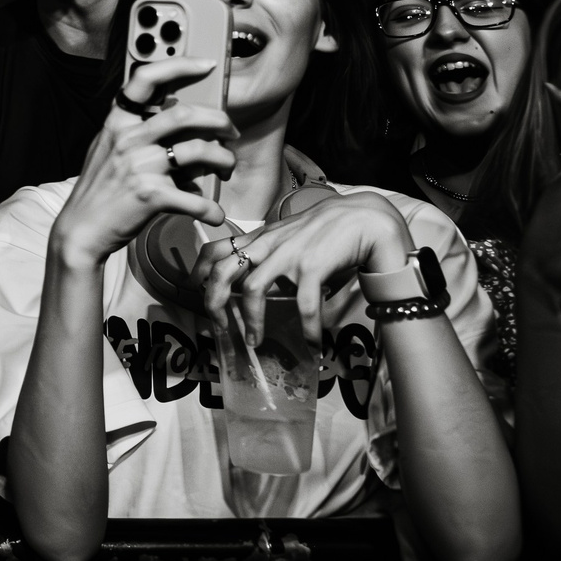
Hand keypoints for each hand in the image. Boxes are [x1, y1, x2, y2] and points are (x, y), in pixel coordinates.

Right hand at [49, 57, 235, 269]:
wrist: (82, 228)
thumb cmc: (102, 188)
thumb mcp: (111, 149)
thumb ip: (140, 133)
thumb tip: (187, 128)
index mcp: (118, 122)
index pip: (145, 78)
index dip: (179, 65)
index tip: (207, 63)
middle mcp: (128, 138)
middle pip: (185, 114)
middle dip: (220, 121)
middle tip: (231, 131)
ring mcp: (139, 166)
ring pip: (200, 151)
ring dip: (225, 160)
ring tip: (227, 168)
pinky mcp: (151, 196)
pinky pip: (197, 199)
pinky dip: (212, 210)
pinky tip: (214, 214)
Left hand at [200, 190, 412, 350]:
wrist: (363, 217)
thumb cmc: (326, 232)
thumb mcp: (289, 238)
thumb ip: (270, 256)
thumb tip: (256, 289)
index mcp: (260, 238)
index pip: (216, 249)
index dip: (201, 271)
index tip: (197, 292)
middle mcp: (268, 244)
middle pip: (224, 271)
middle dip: (214, 302)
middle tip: (220, 326)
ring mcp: (289, 255)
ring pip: (254, 290)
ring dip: (253, 321)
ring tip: (256, 341)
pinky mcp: (313, 266)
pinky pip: (304, 304)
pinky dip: (307, 328)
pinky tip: (312, 343)